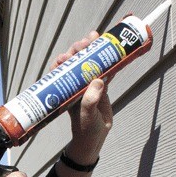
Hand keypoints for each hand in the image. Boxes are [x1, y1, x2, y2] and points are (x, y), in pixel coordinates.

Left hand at [52, 31, 112, 164]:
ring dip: (94, 50)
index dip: (63, 60)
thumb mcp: (86, 116)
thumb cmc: (86, 129)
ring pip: (90, 62)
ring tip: (98, 38)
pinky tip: (114, 52)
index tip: (68, 55)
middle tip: (87, 41)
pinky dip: (109, 61)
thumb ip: (90, 101)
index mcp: (66, 90)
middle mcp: (75, 84)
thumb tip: (98, 82)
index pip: (60, 70)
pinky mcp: (101, 87)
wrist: (95, 138)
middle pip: (75, 61)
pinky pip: (104, 70)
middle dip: (80, 49)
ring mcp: (88, 84)